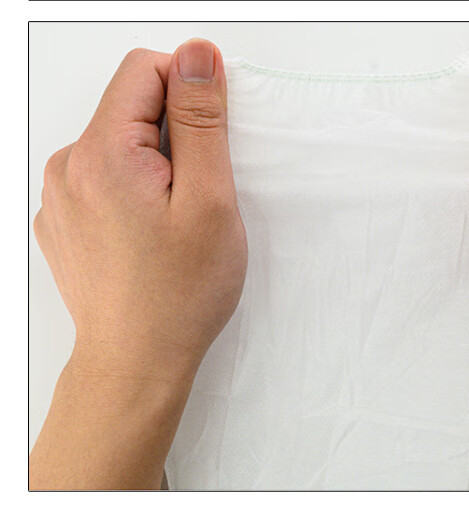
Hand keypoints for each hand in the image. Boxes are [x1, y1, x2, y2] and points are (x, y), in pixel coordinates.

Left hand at [34, 39, 246, 377]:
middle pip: (129, 108)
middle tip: (198, 192)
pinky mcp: (63, 220)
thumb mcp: (209, 198)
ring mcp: (60, 196)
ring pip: (118, 145)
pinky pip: (103, 178)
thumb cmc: (178, 293)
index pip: (143, 69)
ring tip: (175, 219)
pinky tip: (151, 233)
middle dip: (174, 135)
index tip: (212, 134)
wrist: (137, 361)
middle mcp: (67, 168)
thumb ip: (201, 120)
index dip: (189, 89)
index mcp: (102, 154)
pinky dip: (134, 190)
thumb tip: (197, 56)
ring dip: (155, 165)